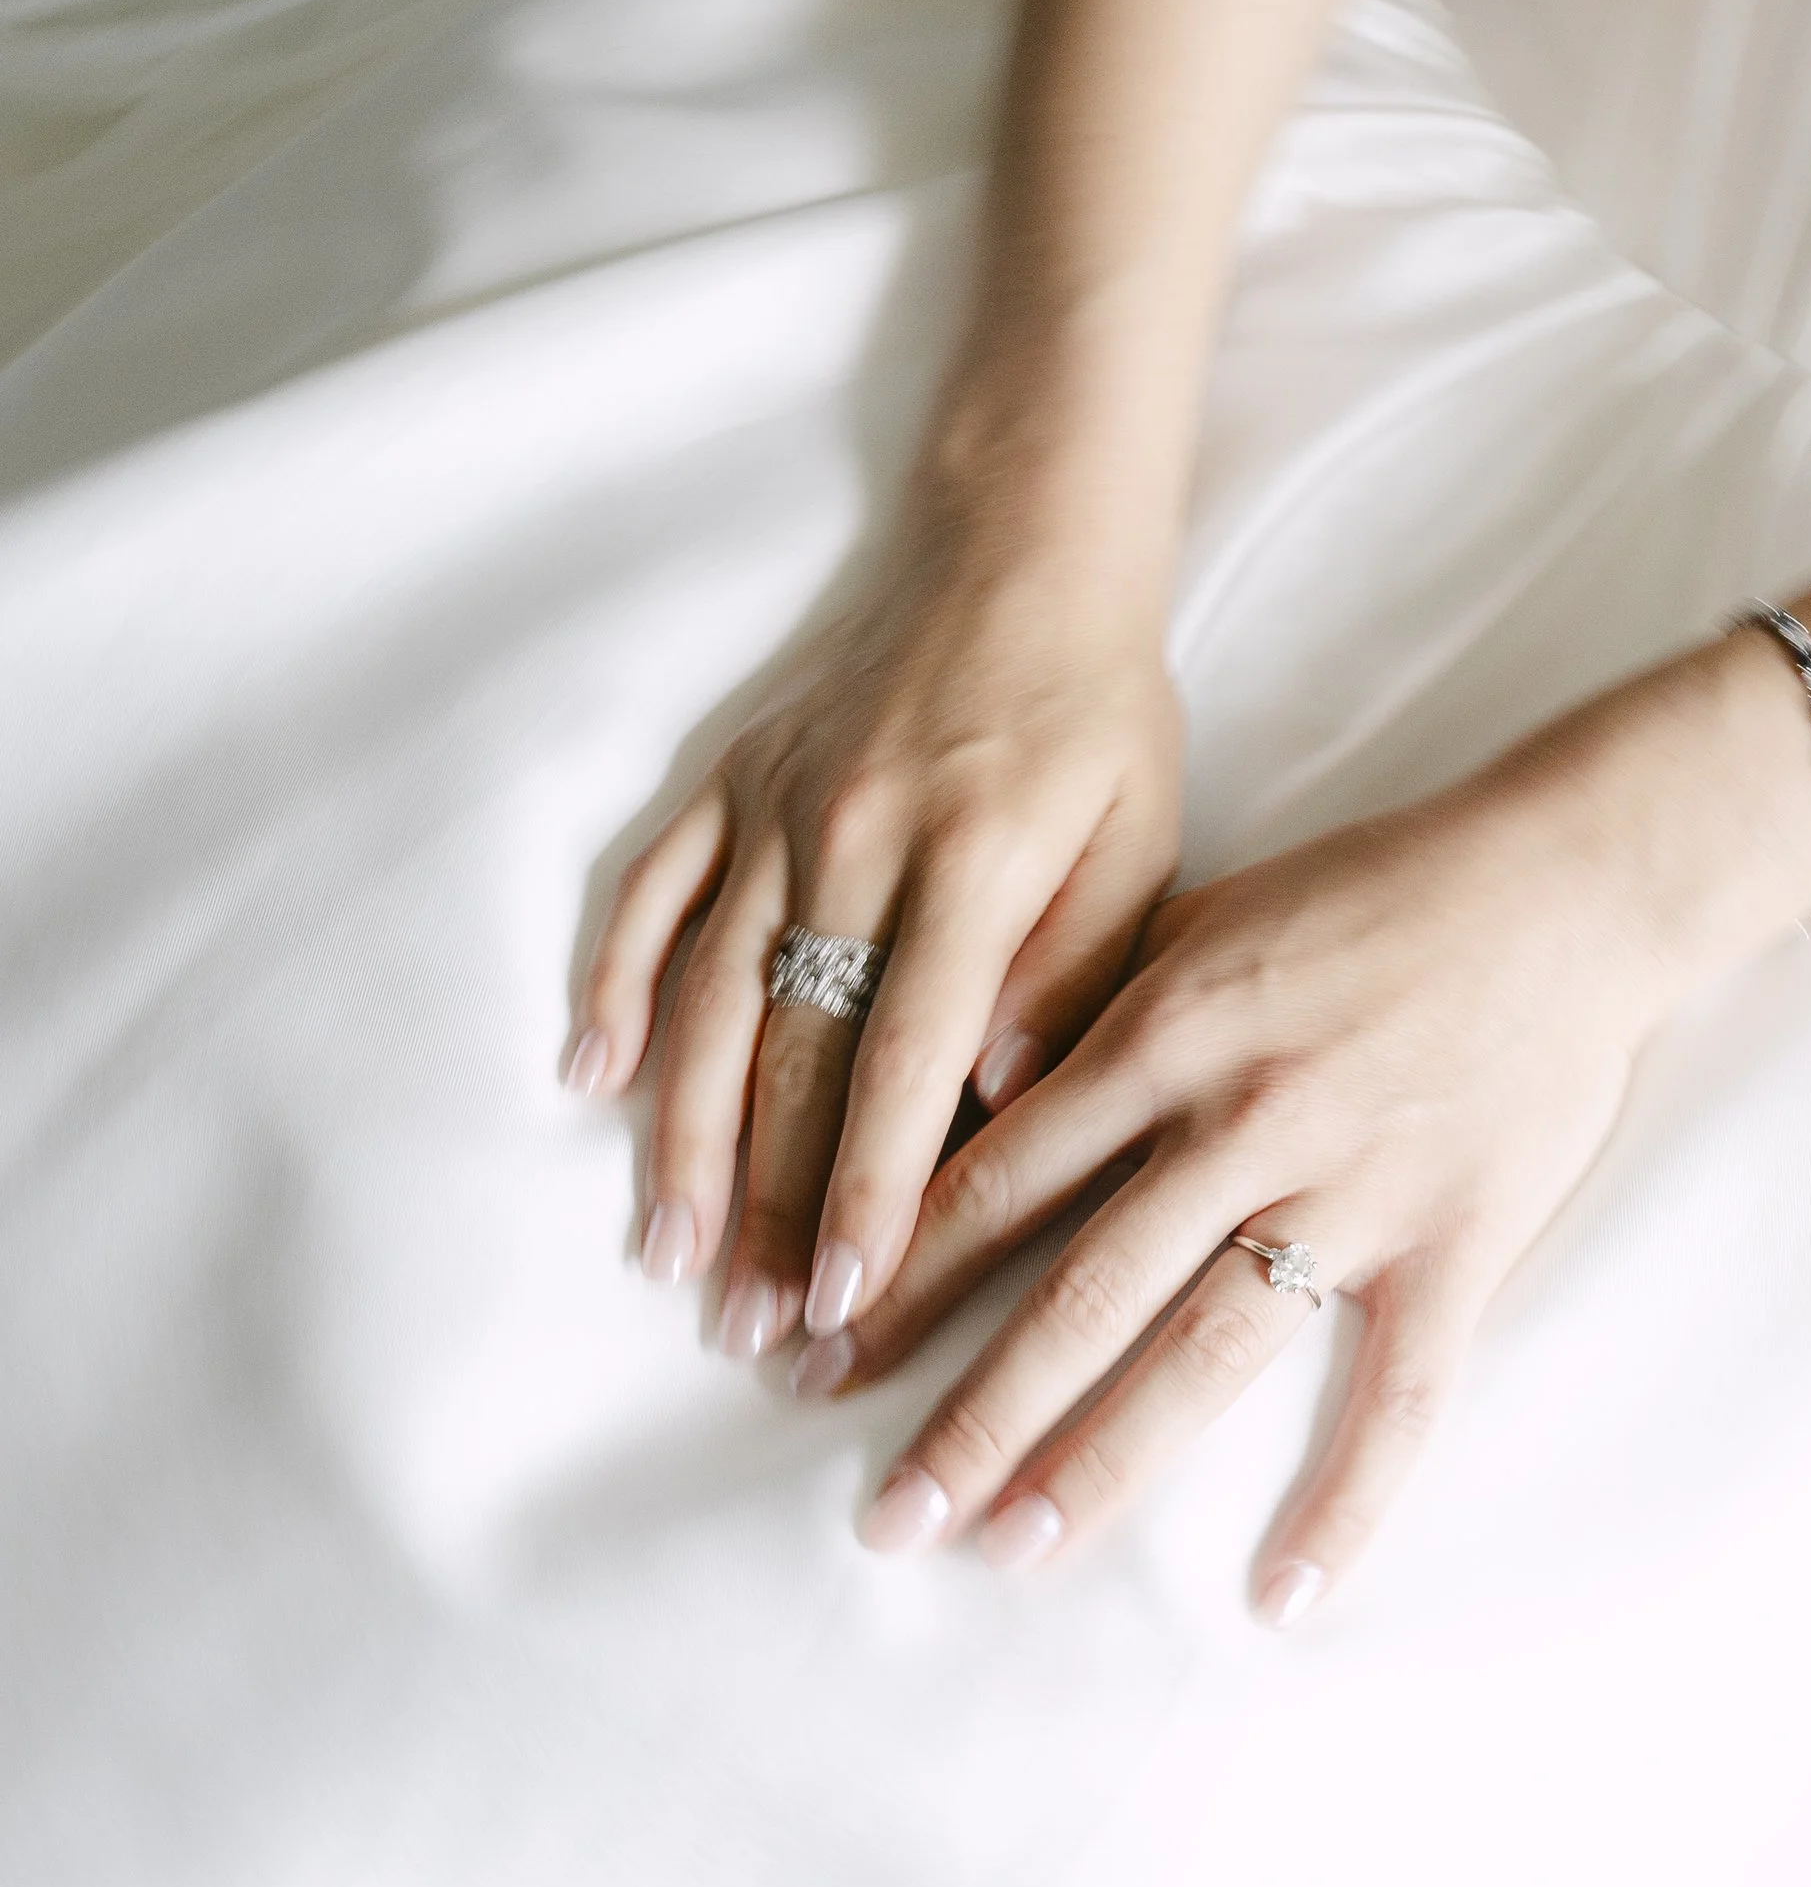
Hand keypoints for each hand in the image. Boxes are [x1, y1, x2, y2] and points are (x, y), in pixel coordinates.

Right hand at [571, 524, 1183, 1365]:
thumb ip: (1079, 964)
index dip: (872, 1192)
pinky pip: (651, 893)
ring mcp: (776, 806)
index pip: (909, 1060)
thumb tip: (1005, 1096)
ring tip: (673, 1257)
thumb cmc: (1100, 717)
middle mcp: (854, 836)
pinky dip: (614, 987)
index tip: (848, 1300)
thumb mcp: (1142, 834)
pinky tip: (591, 1083)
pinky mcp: (729, 779)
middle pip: (794, 1053)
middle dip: (770, 1206)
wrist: (1022, 554)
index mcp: (971, 857)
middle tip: (756, 1331)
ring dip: (684, 1137)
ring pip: (706, 996)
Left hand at [828, 636, 1810, 1620]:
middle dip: (971, 1409)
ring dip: (1099, 1460)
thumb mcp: (1210, 908)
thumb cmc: (1379, 888)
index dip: (901, 1272)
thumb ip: (1095, 993)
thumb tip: (973, 1078)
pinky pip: (1399, 1397)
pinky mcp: (1459, 1242)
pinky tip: (1283, 1595)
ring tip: (1010, 1550)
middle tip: (887, 1515)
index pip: (1000, 1175)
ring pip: (1202, 1349)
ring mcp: (1353, 1189)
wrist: (1574, 881)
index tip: (818, 1352)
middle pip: (1080, 1290)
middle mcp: (1244, 1118)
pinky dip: (1347, 1501)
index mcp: (1169, 1027)